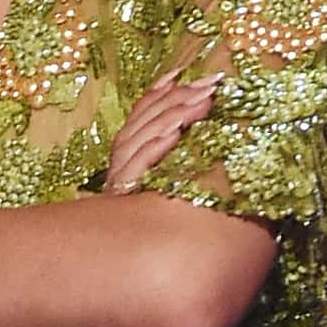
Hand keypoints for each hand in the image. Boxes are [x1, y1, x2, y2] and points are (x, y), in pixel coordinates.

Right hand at [105, 68, 218, 194]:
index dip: (161, 88)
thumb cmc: (166, 206)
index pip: (142, 110)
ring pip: (138, 137)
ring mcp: (118, 177)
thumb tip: (205, 104)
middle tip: (208, 86)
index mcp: (129, 150)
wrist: (146, 254)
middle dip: (176, 97)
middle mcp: (119, 160)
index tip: (184, 71)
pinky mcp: (121, 194)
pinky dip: (154, 146)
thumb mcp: (178, 167)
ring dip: (170, 116)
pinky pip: (136, 165)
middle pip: (143, 119)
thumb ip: (182, 138)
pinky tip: (175, 133)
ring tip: (199, 103)